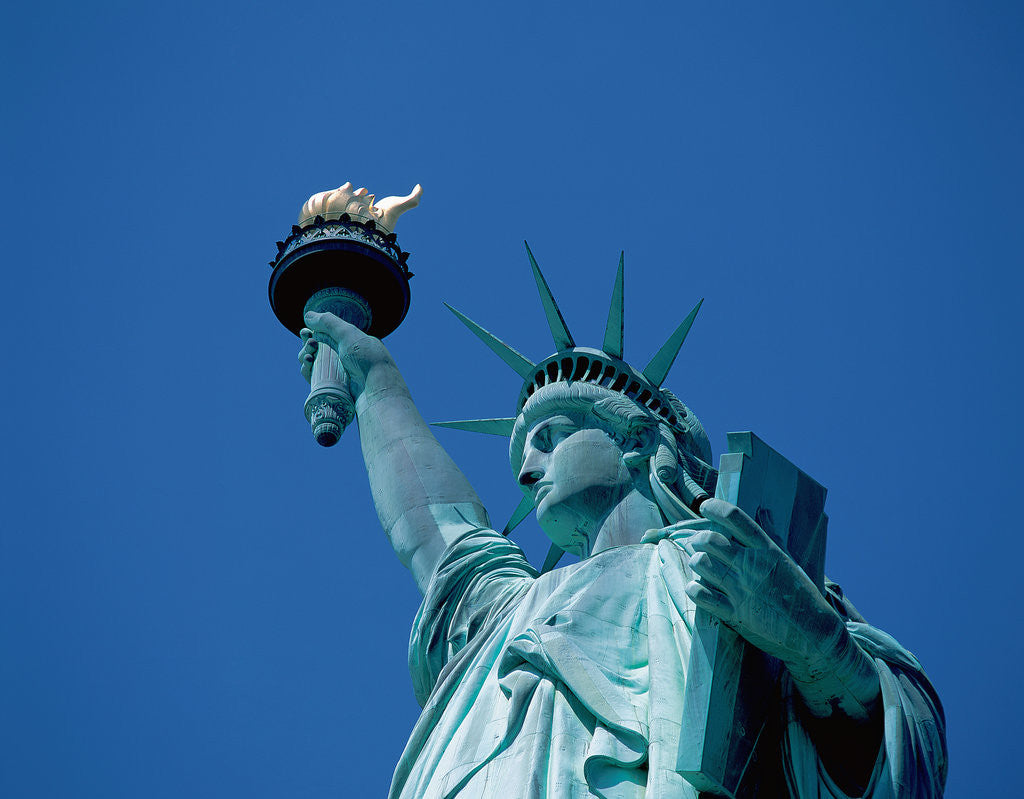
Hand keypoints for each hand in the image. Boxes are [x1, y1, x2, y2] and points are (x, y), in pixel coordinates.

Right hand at [298, 311, 397, 395]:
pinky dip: (307, 371)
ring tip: (309, 357)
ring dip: (305, 357)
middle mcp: (343, 357)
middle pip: (316, 349)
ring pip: (313, 363)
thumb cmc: (366, 359)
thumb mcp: (348, 334)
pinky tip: (307, 366)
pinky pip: (314, 378)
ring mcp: (337, 373)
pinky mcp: (332, 388)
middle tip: (310, 344)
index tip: (306, 333)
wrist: (376, 390)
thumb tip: (307, 316)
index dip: (313, 333)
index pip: (326, 336)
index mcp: (350, 343)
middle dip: (307, 345)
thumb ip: (328, 322)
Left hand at [654, 498, 846, 675]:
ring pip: (702, 563)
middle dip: (698, 538)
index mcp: (766, 550)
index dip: (715, 507)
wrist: (814, 632)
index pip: (735, 518)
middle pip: (710, 540)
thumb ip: (772, 535)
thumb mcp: (789, 560)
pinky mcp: (735, 613)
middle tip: (696, 542)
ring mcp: (741, 589)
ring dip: (695, 561)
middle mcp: (751, 566)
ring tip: (699, 564)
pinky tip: (697, 586)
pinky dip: (694, 588)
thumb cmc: (802, 594)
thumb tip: (762, 512)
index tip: (705, 507)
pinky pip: (702, 595)